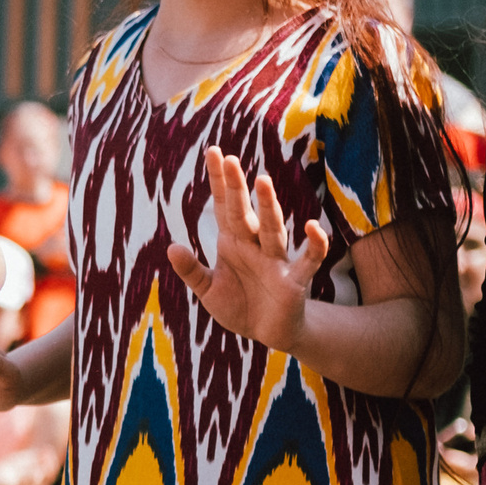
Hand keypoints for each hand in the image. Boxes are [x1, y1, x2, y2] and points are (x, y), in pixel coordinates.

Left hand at [170, 149, 328, 353]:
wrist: (267, 333)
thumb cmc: (239, 305)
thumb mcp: (208, 290)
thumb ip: (191, 271)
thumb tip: (172, 247)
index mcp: (233, 242)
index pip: (224, 206)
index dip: (219, 181)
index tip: (213, 152)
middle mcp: (254, 245)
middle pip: (244, 212)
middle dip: (237, 188)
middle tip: (230, 159)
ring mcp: (276, 260)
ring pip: (272, 229)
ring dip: (268, 207)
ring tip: (262, 182)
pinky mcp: (295, 280)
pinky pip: (308, 259)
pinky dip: (314, 244)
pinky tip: (310, 226)